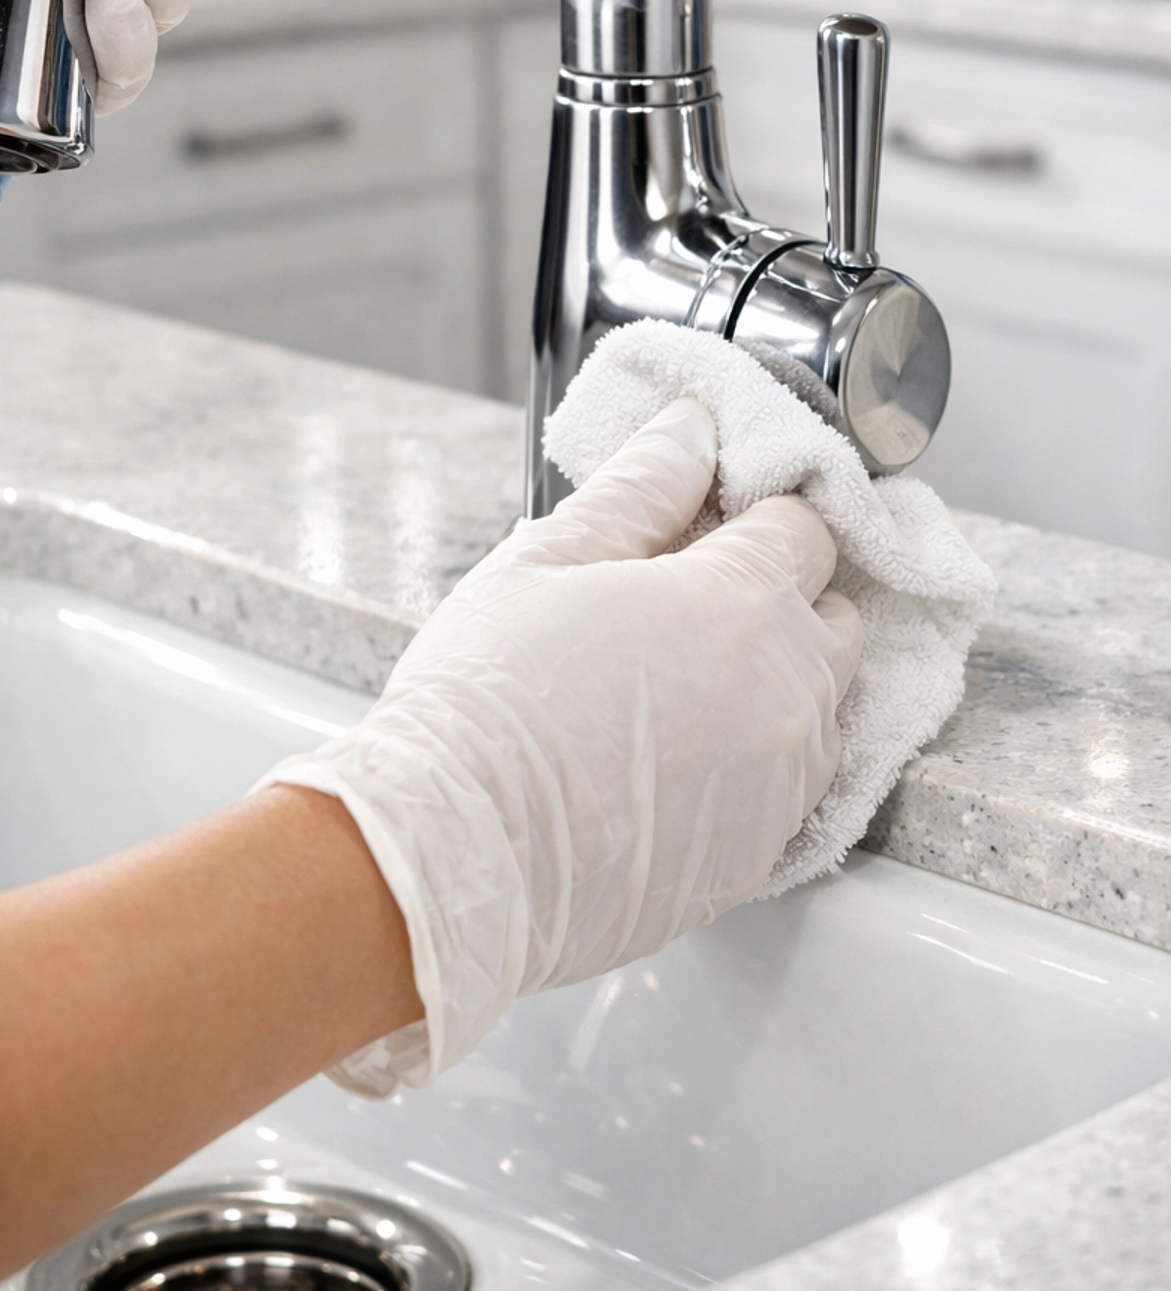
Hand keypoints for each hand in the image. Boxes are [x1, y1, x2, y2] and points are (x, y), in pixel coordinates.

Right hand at [262, 396, 862, 1091]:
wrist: (459, 861)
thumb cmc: (489, 704)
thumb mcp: (549, 561)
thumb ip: (641, 486)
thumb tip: (692, 429)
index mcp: (741, 604)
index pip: (805, 527)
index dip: (755, 512)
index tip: (704, 519)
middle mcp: (787, 694)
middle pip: (831, 613)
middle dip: (779, 591)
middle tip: (685, 594)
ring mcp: (781, 783)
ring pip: (820, 702)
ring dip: (773, 675)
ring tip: (672, 679)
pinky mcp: (760, 856)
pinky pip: (791, 781)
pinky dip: (755, 754)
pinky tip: (673, 751)